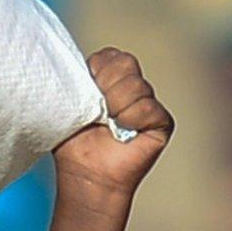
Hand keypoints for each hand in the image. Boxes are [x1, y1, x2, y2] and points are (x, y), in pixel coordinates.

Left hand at [54, 47, 172, 204]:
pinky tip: (124, 134)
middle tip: (97, 113)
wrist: (86, 174)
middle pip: (125, 62)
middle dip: (104, 88)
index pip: (109, 55)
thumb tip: (76, 61)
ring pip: (136, 85)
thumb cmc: (74, 142)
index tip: (84, 95)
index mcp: (110, 77)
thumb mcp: (69, 103)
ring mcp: (149, 102)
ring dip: (115, 108)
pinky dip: (131, 121)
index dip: (94, 73)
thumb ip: (77, 77)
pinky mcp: (162, 121)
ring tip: (109, 126)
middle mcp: (132, 86)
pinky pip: (147, 107)